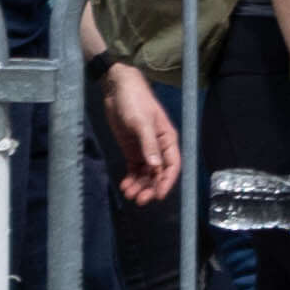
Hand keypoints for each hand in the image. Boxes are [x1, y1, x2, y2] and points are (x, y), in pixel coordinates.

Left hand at [100, 60, 180, 206]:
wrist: (117, 90)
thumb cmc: (134, 101)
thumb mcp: (141, 122)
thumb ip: (148, 144)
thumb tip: (156, 167)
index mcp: (167, 139)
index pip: (172, 165)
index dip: (167, 181)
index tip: (158, 196)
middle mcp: (158, 147)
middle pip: (158, 173)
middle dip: (150, 187)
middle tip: (139, 199)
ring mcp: (145, 149)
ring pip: (146, 174)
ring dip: (140, 185)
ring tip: (128, 194)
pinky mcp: (132, 150)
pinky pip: (135, 169)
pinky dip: (131, 179)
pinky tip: (125, 185)